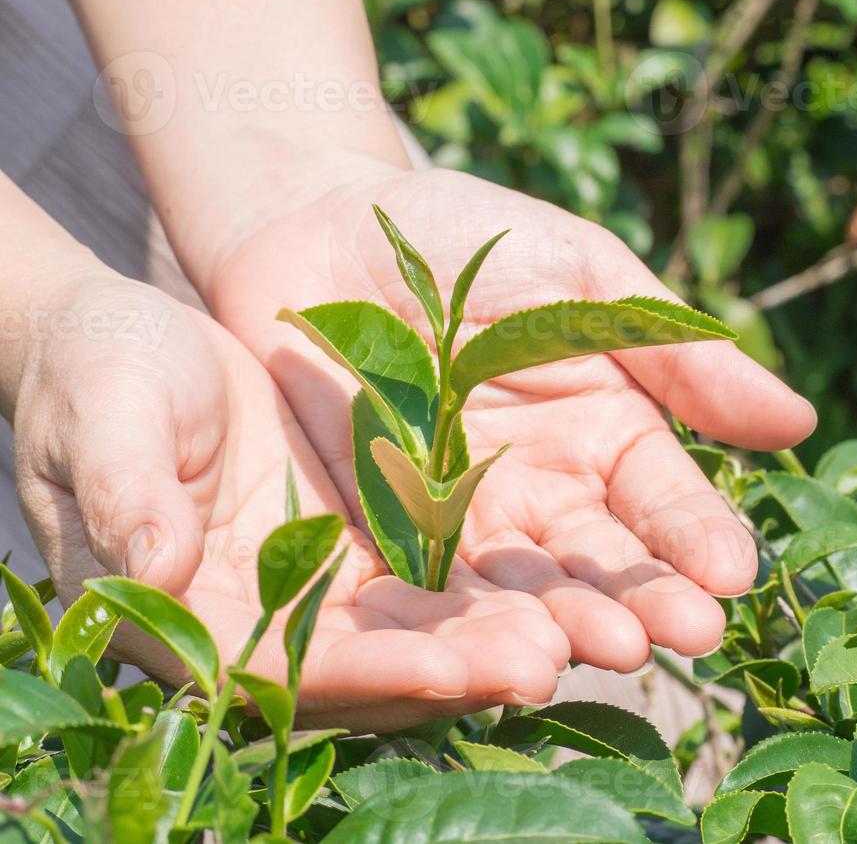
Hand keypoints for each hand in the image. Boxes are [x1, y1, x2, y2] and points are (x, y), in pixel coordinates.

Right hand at [12, 274, 567, 728]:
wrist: (139, 348)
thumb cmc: (100, 375)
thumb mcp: (103, 416)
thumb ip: (124, 491)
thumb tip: (151, 567)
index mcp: (189, 616)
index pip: (283, 669)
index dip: (366, 675)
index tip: (447, 668)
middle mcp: (271, 619)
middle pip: (378, 665)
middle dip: (462, 668)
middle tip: (549, 661)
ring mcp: (329, 582)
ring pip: (427, 627)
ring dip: (504, 634)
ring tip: (589, 633)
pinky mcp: (371, 539)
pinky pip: (446, 568)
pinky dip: (506, 580)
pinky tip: (573, 578)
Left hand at [209, 165, 815, 671]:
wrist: (319, 220)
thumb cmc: (469, 235)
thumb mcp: (585, 278)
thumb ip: (680, 354)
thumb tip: (801, 422)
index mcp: (607, 433)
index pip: (665, 503)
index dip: (698, 539)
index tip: (731, 576)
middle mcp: (544, 494)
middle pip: (598, 565)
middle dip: (638, 603)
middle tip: (676, 640)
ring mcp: (460, 521)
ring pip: (516, 592)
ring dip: (554, 628)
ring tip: (588, 657)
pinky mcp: (376, 537)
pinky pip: (415, 589)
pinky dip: (446, 625)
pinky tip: (476, 654)